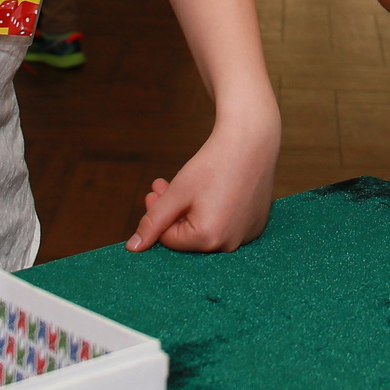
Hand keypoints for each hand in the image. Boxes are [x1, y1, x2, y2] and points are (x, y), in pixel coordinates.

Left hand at [129, 118, 275, 252]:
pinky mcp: (256, 225)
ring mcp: (246, 236)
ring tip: (188, 186)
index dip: (158, 215)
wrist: (252, 141)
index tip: (154, 191)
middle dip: (173, 212)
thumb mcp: (177, 193)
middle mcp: (230, 245)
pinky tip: (214, 191)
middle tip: (164, 186)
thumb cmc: (213, 164)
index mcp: (208, 239)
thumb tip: (133, 247)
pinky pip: (228, 226)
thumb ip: (153, 222)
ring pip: (208, 230)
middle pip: (189, 236)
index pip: (169, 239)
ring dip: (193, 211)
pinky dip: (217, 212)